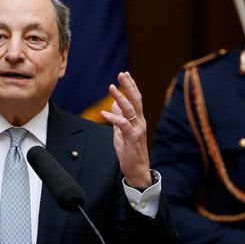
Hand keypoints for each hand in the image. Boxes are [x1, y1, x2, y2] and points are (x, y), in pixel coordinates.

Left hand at [100, 72, 151, 187]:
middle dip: (128, 86)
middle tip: (122, 74)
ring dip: (120, 97)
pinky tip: (104, 113)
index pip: (136, 99)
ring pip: (130, 110)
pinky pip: (123, 125)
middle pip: (135, 100)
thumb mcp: (122, 133)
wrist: (137, 169)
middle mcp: (140, 122)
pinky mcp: (132, 138)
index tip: (125, 74)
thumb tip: (114, 106)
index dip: (131, 86)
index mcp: (138, 120)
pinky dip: (113, 117)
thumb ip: (119, 119)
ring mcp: (137, 129)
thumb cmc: (130, 152)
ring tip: (112, 88)